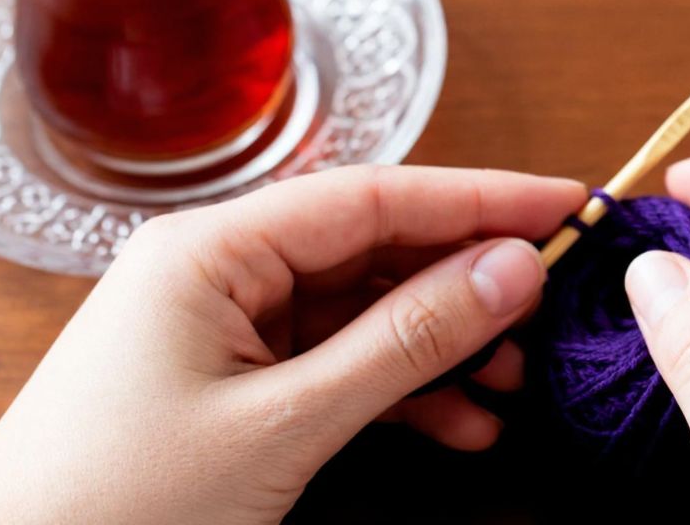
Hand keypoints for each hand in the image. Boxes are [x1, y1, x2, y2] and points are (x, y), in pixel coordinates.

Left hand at [0, 166, 584, 524]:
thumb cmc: (121, 501)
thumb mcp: (285, 422)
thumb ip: (405, 341)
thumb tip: (513, 270)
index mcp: (215, 246)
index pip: (377, 195)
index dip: (482, 197)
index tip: (569, 203)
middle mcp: (224, 266)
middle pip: (377, 248)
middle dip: (469, 281)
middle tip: (556, 305)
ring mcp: (230, 323)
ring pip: (367, 309)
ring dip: (444, 344)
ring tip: (518, 382)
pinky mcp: (238, 376)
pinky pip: (340, 361)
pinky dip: (403, 390)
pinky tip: (461, 425)